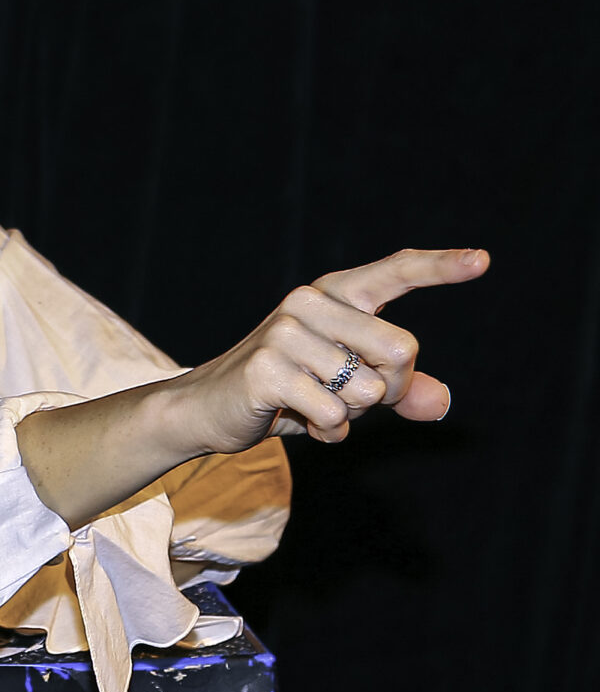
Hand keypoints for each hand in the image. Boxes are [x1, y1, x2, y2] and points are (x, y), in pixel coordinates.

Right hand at [19, 247, 487, 526]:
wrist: (208, 408)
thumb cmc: (286, 389)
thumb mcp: (347, 385)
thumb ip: (399, 390)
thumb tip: (441, 404)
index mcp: (333, 295)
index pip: (394, 272)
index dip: (440, 267)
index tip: (483, 260)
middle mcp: (308, 303)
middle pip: (401, 349)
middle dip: (390, 390)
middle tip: (355, 400)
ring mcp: (284, 334)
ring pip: (368, 390)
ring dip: (352, 415)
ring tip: (316, 407)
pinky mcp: (267, 370)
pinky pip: (334, 412)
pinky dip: (329, 430)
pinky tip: (303, 421)